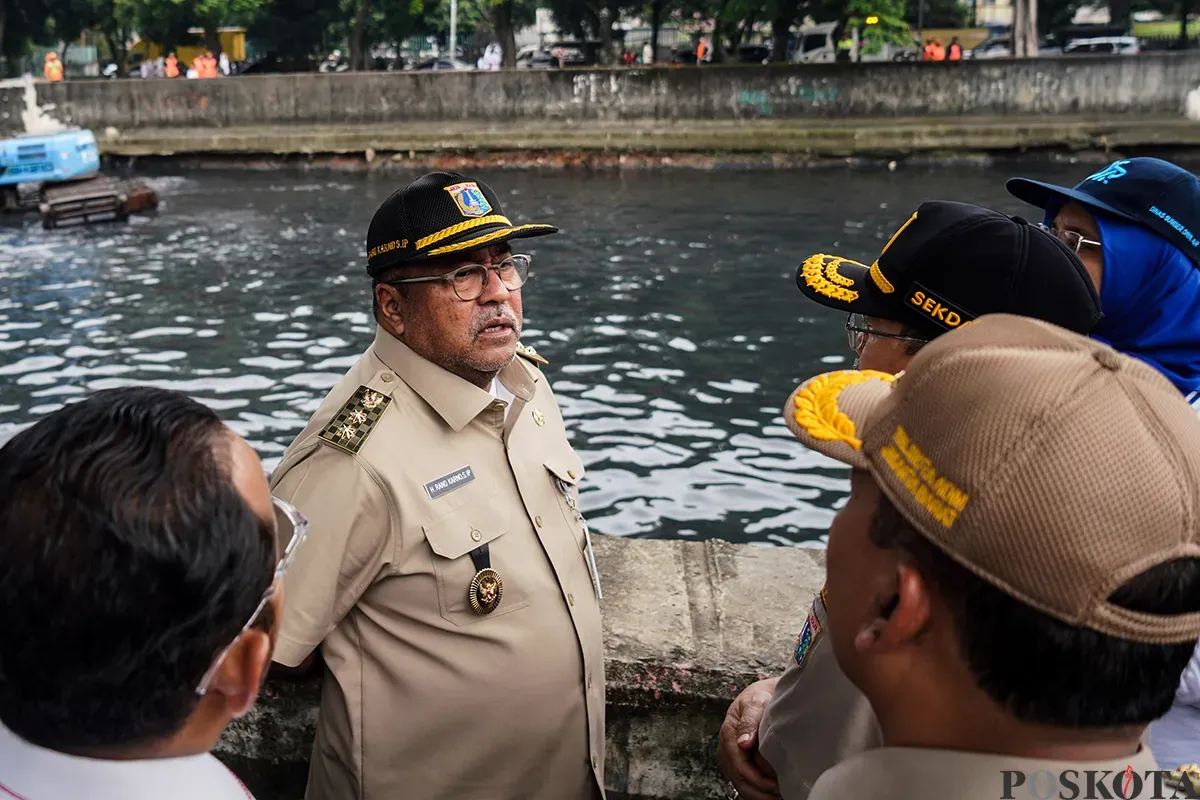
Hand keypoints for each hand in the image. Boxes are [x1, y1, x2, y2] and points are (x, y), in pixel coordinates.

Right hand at [717, 678, 781, 799]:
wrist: (760, 696)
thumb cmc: (760, 698)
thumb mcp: (755, 704)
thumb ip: (749, 722)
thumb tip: (743, 744)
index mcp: (728, 735)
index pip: (740, 768)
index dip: (759, 780)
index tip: (777, 785)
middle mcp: (726, 749)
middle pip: (740, 781)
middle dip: (761, 792)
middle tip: (782, 795)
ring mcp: (731, 758)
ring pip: (741, 786)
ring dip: (760, 795)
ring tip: (779, 796)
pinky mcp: (738, 763)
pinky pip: (744, 784)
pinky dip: (758, 793)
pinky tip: (772, 794)